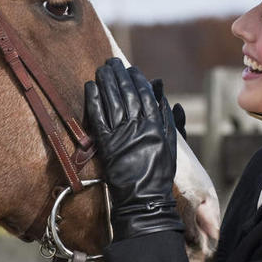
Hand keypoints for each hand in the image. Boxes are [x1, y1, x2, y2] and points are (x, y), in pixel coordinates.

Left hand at [85, 58, 183, 240]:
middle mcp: (139, 126)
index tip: (131, 69)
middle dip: (118, 75)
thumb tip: (163, 96)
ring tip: (101, 69)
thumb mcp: (171, 145)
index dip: (136, 80)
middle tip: (111, 62)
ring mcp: (121, 134)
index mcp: (156, 125)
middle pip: (127, 93)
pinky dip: (94, 100)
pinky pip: (98, 117)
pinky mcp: (106, 144)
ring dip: (105, 82)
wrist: (143, 199)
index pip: (145, 94)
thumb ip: (167, 120)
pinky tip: (90, 86)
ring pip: (112, 100)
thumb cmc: (159, 175)